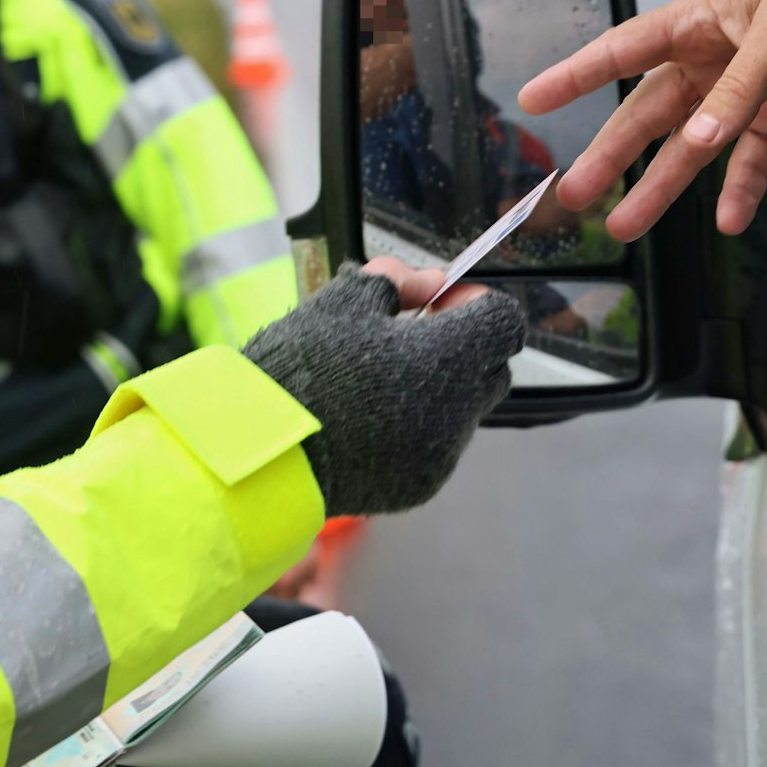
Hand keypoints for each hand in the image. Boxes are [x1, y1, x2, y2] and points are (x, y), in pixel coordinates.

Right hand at [243, 259, 526, 516]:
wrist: (261, 448)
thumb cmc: (302, 366)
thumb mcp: (342, 300)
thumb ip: (395, 281)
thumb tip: (427, 284)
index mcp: (448, 358)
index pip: (504, 322)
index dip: (474, 303)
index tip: (433, 303)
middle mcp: (459, 411)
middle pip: (492, 369)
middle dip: (461, 348)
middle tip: (405, 340)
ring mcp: (442, 454)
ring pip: (463, 411)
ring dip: (436, 390)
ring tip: (376, 385)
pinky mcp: (420, 486)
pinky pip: (435, 446)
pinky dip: (415, 428)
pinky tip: (366, 422)